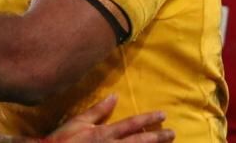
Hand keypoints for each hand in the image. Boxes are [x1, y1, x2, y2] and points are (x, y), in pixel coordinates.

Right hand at [42, 95, 172, 142]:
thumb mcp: (78, 121)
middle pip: (140, 142)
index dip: (148, 119)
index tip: (163, 115)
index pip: (131, 124)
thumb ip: (98, 110)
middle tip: (173, 133)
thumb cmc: (63, 139)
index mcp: (104, 133)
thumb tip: (114, 96)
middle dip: (157, 137)